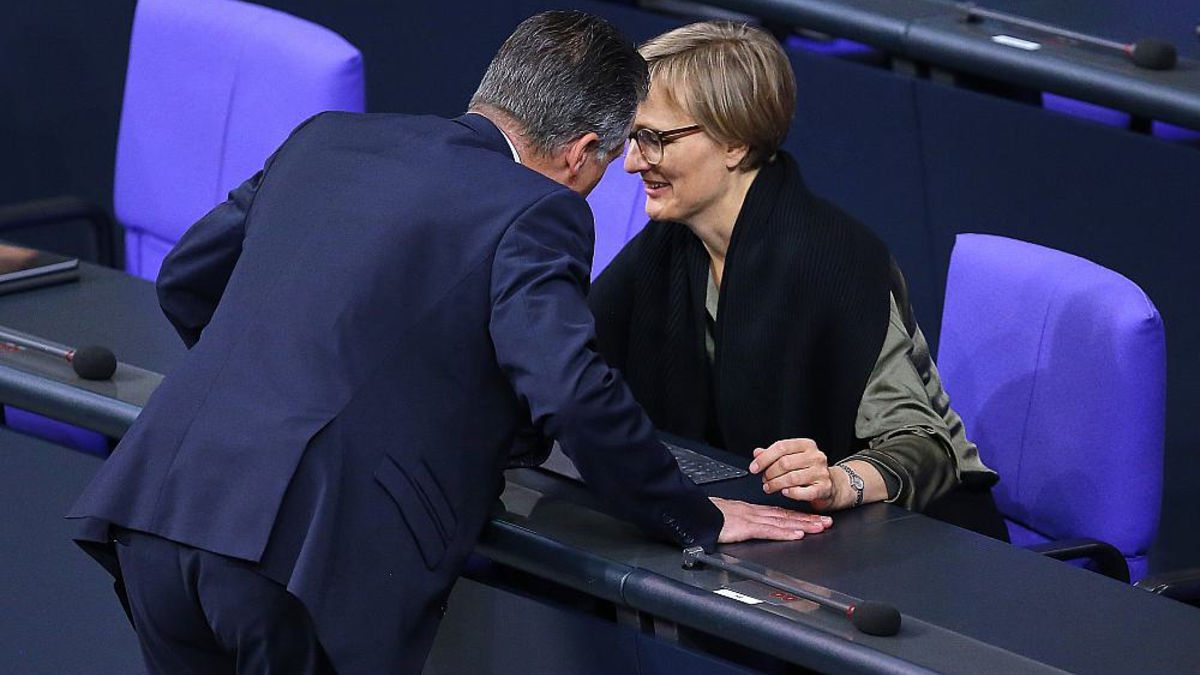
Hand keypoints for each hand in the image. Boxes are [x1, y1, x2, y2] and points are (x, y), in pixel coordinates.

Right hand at [711, 497, 831, 542]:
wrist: (694, 513)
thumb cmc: (707, 516)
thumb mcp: (727, 518)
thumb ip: (738, 522)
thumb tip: (744, 527)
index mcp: (751, 512)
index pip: (779, 514)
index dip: (798, 516)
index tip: (813, 519)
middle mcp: (755, 514)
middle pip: (786, 516)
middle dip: (808, 519)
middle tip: (827, 522)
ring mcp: (752, 519)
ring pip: (783, 522)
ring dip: (804, 524)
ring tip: (820, 527)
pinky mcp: (746, 527)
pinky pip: (769, 530)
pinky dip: (785, 532)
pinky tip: (797, 534)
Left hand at [749, 438, 842, 511]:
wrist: (831, 485)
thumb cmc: (808, 470)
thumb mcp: (792, 457)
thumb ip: (774, 455)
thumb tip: (757, 452)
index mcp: (807, 445)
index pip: (781, 447)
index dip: (764, 458)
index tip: (754, 467)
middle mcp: (816, 457)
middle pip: (785, 463)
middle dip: (769, 473)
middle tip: (764, 480)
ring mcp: (821, 472)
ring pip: (792, 478)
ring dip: (776, 484)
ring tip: (769, 487)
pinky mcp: (824, 488)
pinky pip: (803, 492)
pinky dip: (791, 493)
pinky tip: (784, 492)